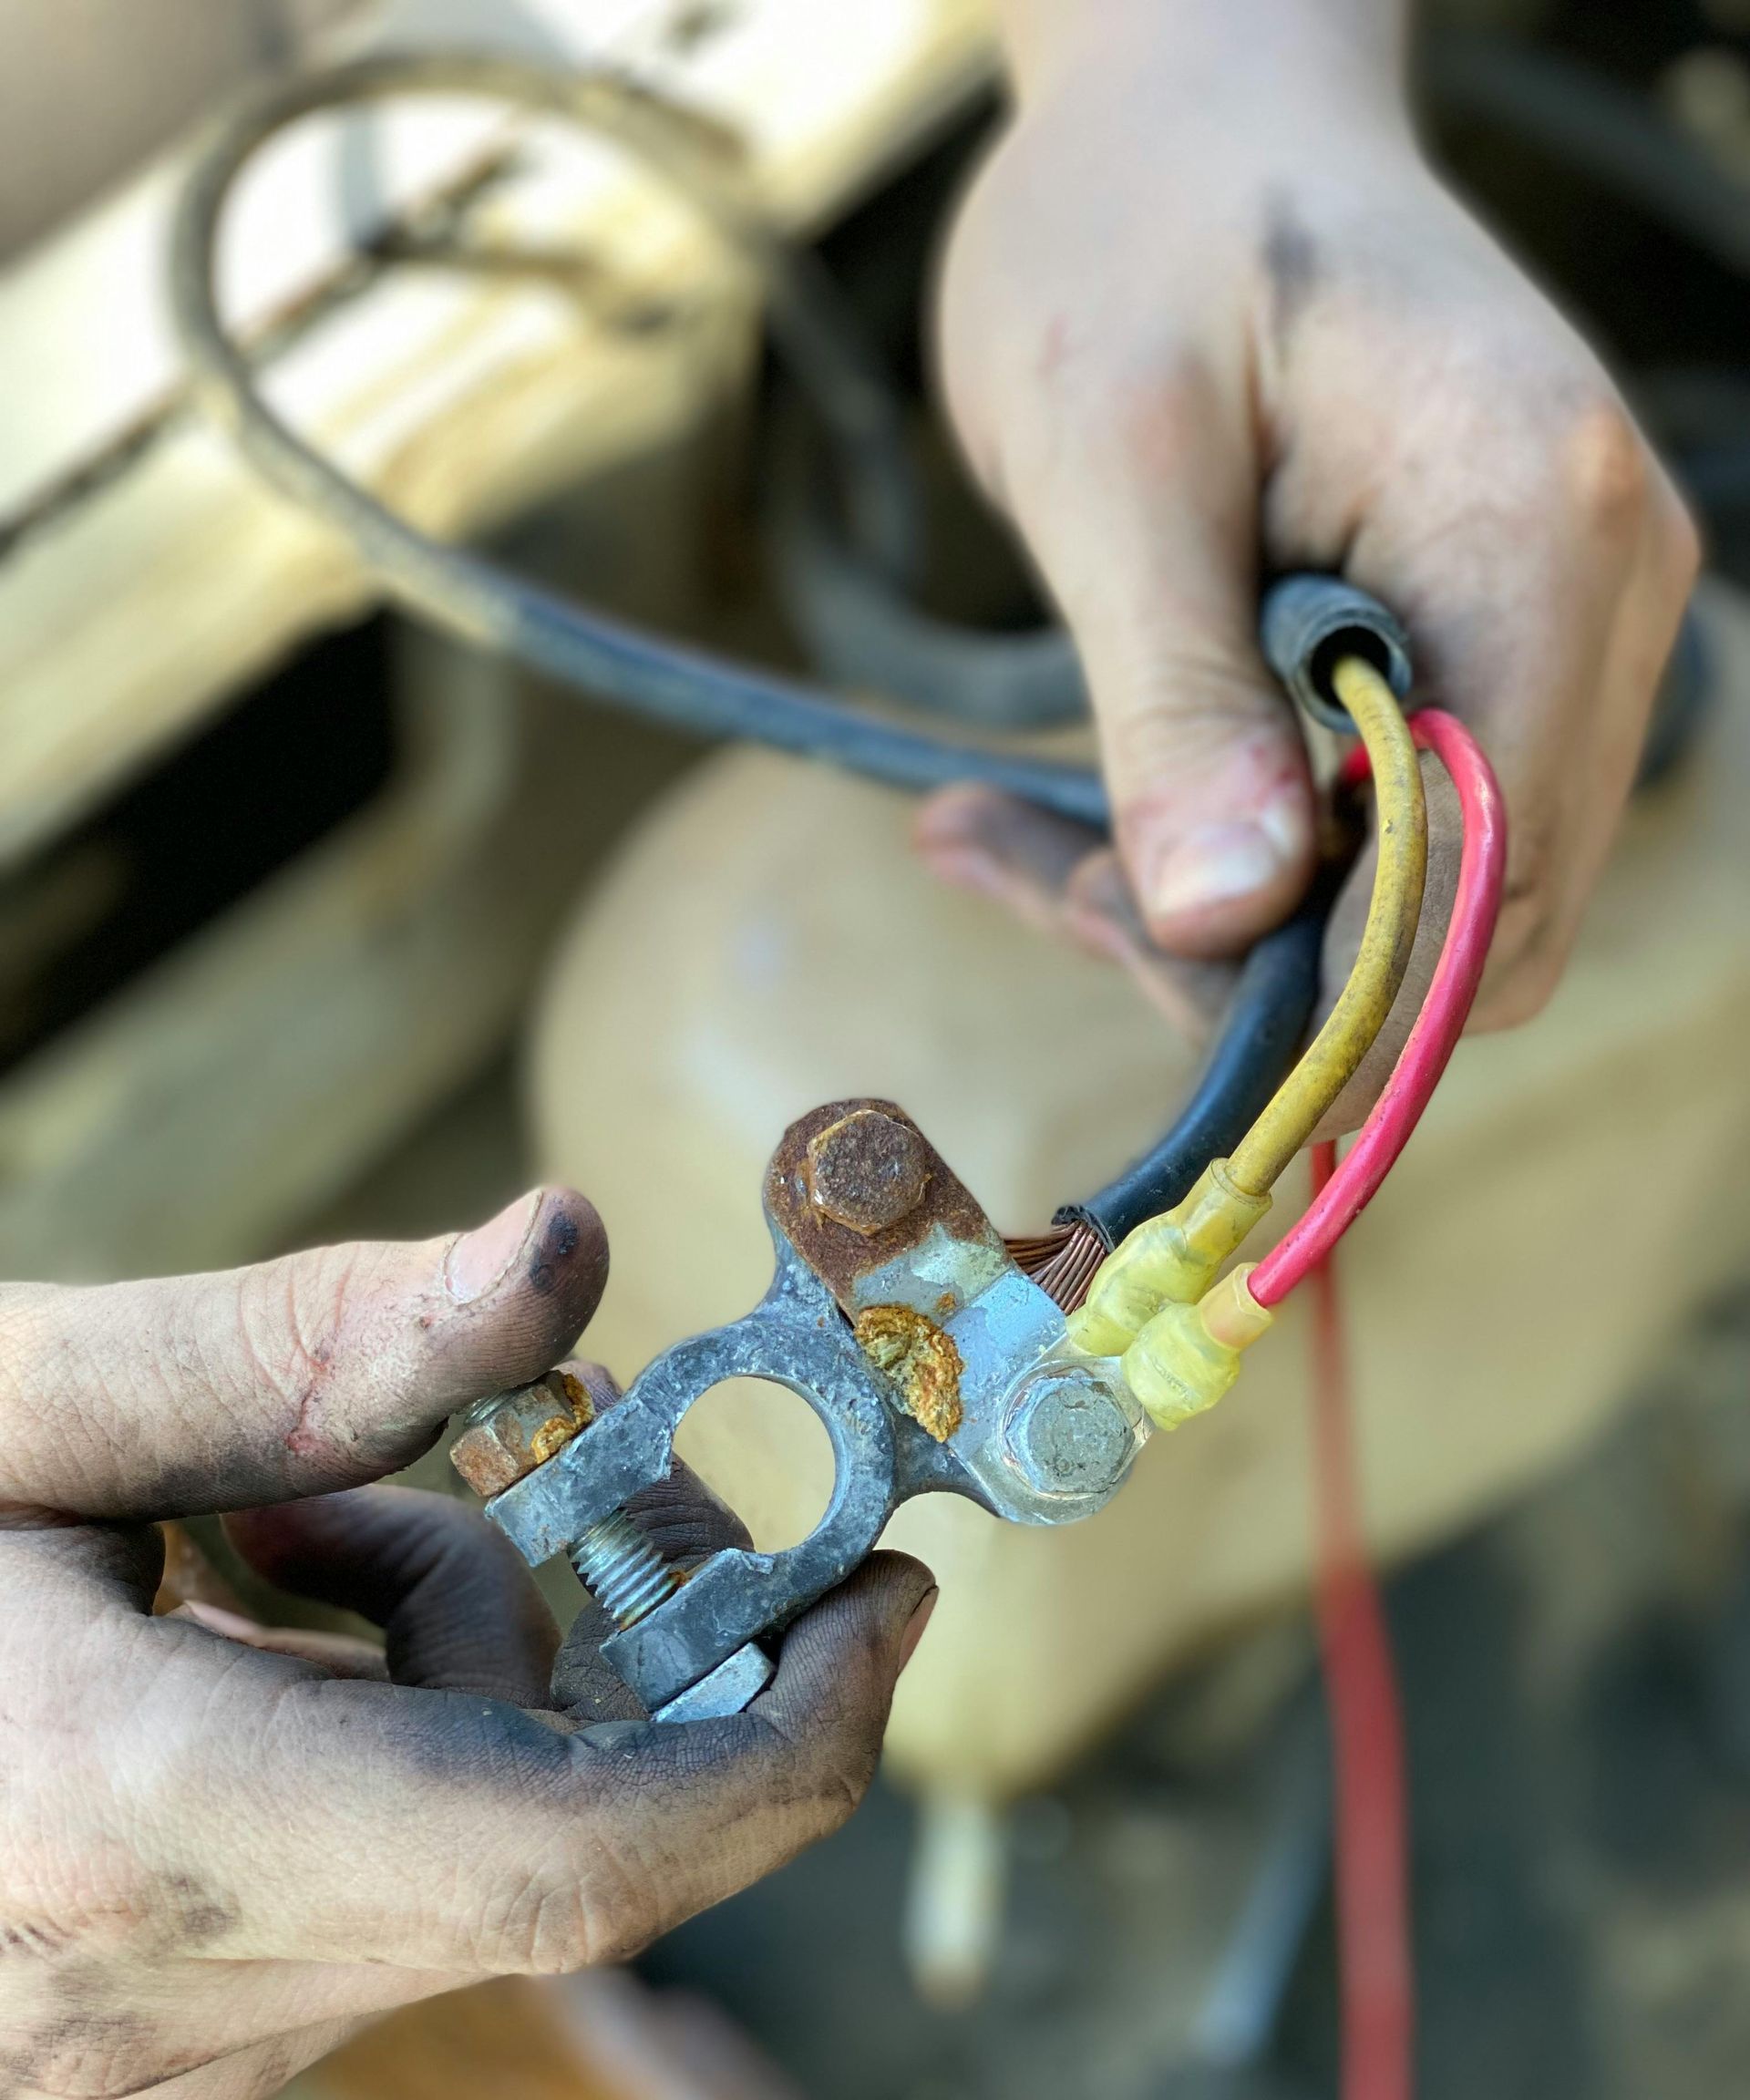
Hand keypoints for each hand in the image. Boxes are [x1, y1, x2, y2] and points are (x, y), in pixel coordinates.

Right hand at [0, 1193, 932, 2099]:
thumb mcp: (25, 1397)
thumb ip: (307, 1342)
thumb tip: (564, 1252)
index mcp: (136, 1829)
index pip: (580, 1859)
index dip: (785, 1744)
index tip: (885, 1599)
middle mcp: (161, 2012)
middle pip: (548, 1833)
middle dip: (578, 1638)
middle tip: (499, 1463)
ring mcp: (148, 2077)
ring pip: (475, 1862)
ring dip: (452, 1671)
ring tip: (261, 1541)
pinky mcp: (149, 2074)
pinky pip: (387, 1903)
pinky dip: (388, 1747)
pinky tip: (234, 1641)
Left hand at [927, 19, 1697, 1119]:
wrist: (1199, 110)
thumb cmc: (1137, 235)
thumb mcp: (1106, 461)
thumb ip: (1173, 697)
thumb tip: (1221, 923)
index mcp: (1535, 532)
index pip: (1483, 888)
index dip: (1310, 981)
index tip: (1114, 921)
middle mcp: (1603, 592)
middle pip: (1469, 920)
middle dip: (1252, 954)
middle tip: (1051, 870)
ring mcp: (1570, 622)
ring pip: (1430, 898)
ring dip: (1228, 914)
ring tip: (1029, 836)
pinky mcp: (1503, 641)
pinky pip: (1398, 825)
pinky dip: (1249, 850)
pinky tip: (1093, 810)